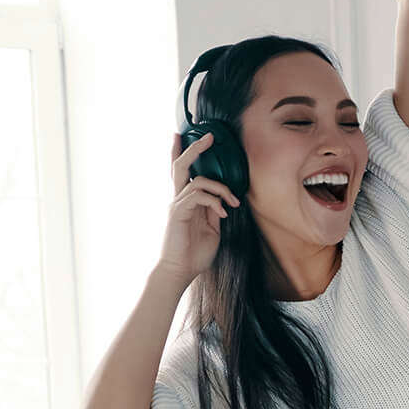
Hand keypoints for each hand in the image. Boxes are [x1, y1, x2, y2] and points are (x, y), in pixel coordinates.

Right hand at [157, 129, 240, 286]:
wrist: (180, 271)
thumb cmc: (194, 254)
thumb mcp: (212, 230)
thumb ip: (214, 212)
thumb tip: (223, 200)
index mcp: (186, 202)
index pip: (185, 173)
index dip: (187, 153)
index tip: (196, 137)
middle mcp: (178, 199)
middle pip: (181, 165)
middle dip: (194, 148)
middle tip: (209, 136)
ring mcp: (177, 205)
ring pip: (196, 180)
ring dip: (220, 188)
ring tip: (232, 201)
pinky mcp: (178, 212)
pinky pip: (198, 195)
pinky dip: (214, 201)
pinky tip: (223, 213)